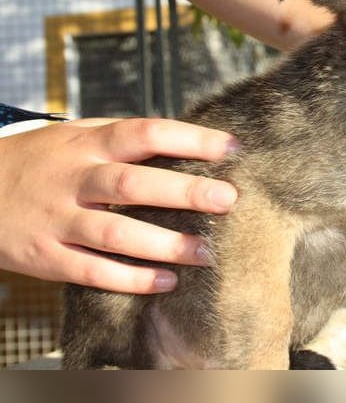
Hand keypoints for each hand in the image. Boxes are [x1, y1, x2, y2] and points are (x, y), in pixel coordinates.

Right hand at [0, 118, 238, 293]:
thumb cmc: (42, 159)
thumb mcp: (75, 134)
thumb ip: (124, 137)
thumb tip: (189, 139)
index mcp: (87, 143)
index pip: (145, 133)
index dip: (191, 138)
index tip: (233, 148)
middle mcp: (73, 179)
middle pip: (133, 184)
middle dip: (185, 193)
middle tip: (229, 200)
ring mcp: (57, 219)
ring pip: (115, 233)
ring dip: (164, 245)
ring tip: (206, 253)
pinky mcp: (45, 257)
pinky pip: (91, 271)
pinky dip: (130, 279)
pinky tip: (166, 282)